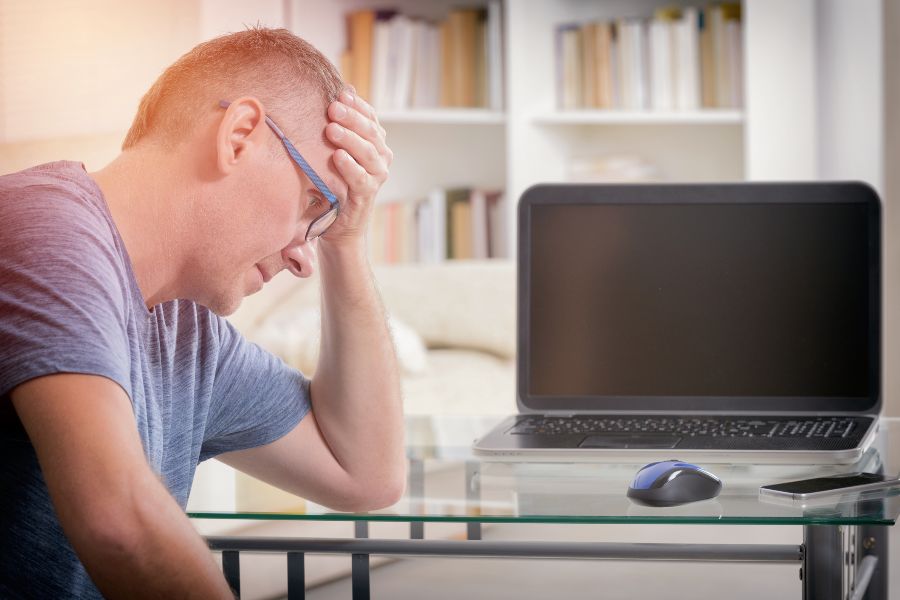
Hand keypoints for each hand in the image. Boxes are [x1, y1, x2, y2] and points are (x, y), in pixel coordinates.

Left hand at [322, 89, 392, 244]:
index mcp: (376, 142)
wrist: (340, 221)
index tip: (340, 93)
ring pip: (367, 152)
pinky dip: (350, 167)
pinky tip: (337, 156)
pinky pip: (360, 178)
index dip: (357, 105)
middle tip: (333, 108)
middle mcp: (381, 157)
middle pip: (370, 132)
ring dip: (350, 139)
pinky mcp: (367, 194)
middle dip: (352, 118)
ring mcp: (377, 175)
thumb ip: (342, 125)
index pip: (371, 117)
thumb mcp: (338, 149)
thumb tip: (342, 91)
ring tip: (331, 129)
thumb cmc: (336, 179)